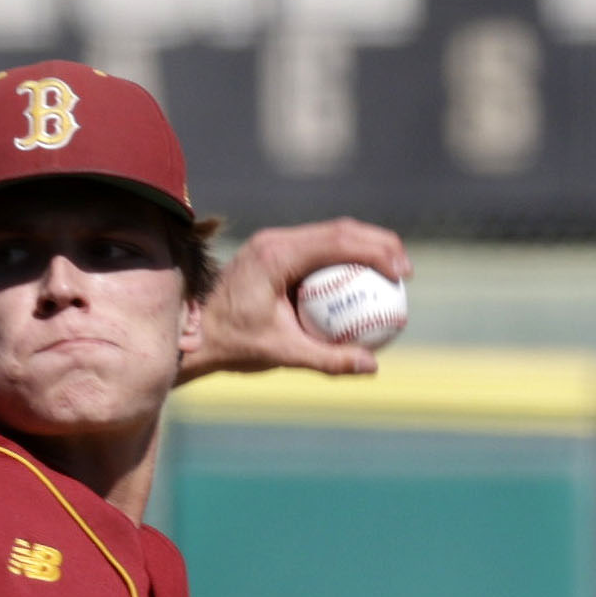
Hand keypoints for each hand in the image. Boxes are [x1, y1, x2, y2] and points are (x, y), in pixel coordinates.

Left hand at [180, 220, 408, 381]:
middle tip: (405, 272)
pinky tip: (361, 286)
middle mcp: (276, 240)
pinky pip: (317, 251)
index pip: (339, 241)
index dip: (378, 251)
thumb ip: (327, 359)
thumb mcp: (281, 354)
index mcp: (277, 253)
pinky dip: (343, 262)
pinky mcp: (273, 253)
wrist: (189, 333)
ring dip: (364, 250)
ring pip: (330, 235)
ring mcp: (273, 243)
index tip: (402, 274)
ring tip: (392, 274)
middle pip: (341, 230)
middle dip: (380, 245)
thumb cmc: (230, 344)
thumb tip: (371, 366)